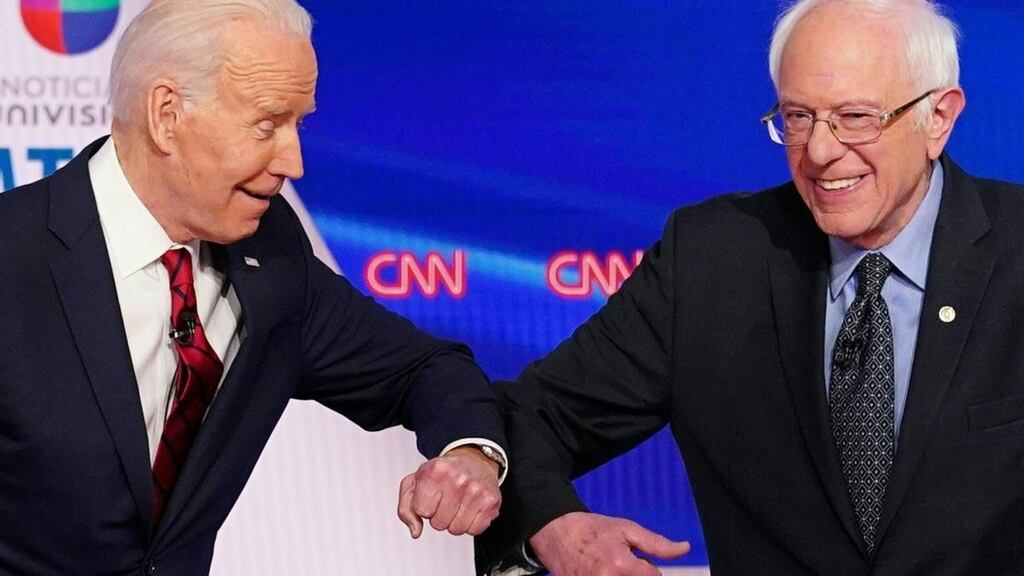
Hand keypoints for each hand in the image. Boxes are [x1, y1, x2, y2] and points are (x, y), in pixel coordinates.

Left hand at [397, 446, 501, 537]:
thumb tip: (415, 531)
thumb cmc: (442, 473)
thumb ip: (406, 509)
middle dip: (439, 515)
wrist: (474, 459)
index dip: (424, 507)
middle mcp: (457, 479)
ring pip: (456, 529)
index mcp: (435, 471)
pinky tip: (471, 507)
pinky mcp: (491, 501)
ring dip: (455, 521)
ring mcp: (476, 490)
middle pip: (439, 524)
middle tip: (446, 499)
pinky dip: (471, 523)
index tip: (432, 495)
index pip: (422, 511)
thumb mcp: (415, 482)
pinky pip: (475, 530)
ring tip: (458, 503)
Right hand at [529, 512, 689, 575]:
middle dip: (636, 575)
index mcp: (622, 566)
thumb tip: (685, 548)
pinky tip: (600, 571)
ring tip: (610, 568)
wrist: (556, 533)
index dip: (647, 568)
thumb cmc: (593, 530)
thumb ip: (657, 544)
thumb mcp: (627, 529)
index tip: (633, 558)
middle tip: (621, 564)